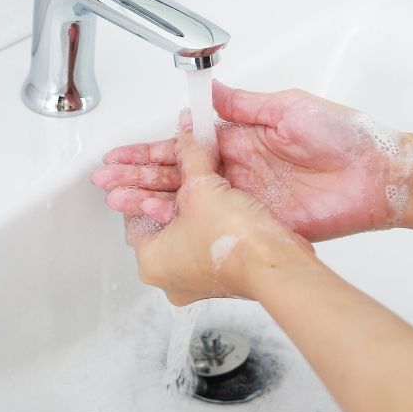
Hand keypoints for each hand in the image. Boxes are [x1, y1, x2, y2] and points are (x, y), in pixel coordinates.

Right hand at [93, 82, 412, 239]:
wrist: (380, 176)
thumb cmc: (344, 136)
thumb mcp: (289, 107)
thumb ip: (245, 105)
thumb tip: (210, 91)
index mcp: (243, 137)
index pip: (186, 144)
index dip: (152, 149)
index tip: (123, 153)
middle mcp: (240, 169)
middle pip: (179, 174)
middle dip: (140, 176)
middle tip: (107, 181)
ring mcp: (248, 198)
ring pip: (189, 201)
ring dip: (153, 201)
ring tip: (120, 203)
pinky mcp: (261, 223)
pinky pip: (216, 224)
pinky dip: (186, 226)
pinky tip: (160, 226)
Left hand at [123, 111, 314, 304]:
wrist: (277, 265)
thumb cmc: (233, 243)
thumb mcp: (200, 186)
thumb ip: (190, 155)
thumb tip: (189, 133)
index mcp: (150, 261)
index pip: (134, 214)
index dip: (142, 182)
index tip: (150, 165)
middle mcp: (170, 276)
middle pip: (161, 219)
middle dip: (168, 188)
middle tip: (171, 165)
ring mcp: (198, 277)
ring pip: (187, 226)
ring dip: (193, 200)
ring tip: (199, 176)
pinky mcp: (223, 273)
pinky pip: (208, 237)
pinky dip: (211, 215)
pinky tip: (221, 194)